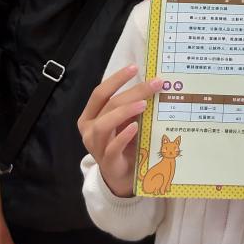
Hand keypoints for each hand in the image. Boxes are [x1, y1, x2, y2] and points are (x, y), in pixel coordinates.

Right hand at [78, 64, 162, 196]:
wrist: (120, 176)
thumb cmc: (123, 144)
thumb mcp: (125, 122)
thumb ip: (131, 107)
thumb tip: (153, 84)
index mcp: (90, 116)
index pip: (100, 93)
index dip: (116, 79)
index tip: (135, 67)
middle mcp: (89, 129)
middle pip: (108, 105)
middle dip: (132, 92)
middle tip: (154, 84)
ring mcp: (95, 146)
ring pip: (104, 124)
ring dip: (125, 111)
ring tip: (144, 104)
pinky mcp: (107, 161)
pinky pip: (112, 147)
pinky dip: (123, 136)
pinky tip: (135, 127)